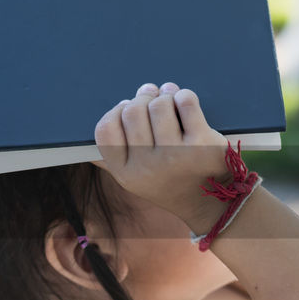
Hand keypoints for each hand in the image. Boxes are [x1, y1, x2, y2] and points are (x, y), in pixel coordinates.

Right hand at [91, 82, 233, 218]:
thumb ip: (113, 164)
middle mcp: (148, 166)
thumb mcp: (137, 181)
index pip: (105, 129)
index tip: (128, 108)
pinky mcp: (202, 144)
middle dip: (143, 98)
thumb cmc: (169, 183)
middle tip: (151, 96)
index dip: (116, 111)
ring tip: (170, 97)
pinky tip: (184, 103)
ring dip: (165, 95)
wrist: (210, 204)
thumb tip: (87, 151)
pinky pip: (185, 102)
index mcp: (126, 173)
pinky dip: (183, 96)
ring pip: (159, 104)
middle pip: (132, 111)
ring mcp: (175, 155)